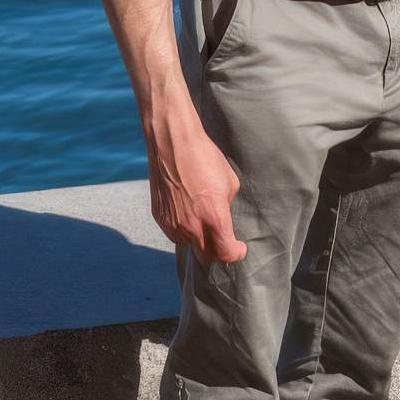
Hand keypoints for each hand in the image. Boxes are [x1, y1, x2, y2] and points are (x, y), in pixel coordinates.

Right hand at [146, 112, 246, 263]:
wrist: (172, 142)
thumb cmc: (204, 157)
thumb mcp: (230, 182)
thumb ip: (227, 208)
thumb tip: (223, 218)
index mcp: (214, 218)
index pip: (226, 253)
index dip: (236, 253)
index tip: (239, 247)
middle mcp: (192, 226)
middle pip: (207, 258)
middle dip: (217, 250)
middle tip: (222, 236)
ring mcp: (173, 223)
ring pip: (189, 244)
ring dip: (198, 238)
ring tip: (200, 215)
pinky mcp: (160, 217)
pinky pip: (174, 232)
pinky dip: (182, 227)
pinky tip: (185, 208)